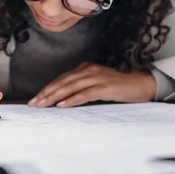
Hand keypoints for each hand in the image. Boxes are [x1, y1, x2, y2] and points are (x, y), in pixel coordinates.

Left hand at [28, 62, 156, 108]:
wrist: (140, 84)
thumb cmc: (118, 87)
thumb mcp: (97, 84)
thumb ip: (82, 87)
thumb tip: (63, 100)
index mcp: (85, 68)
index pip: (62, 79)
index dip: (47, 89)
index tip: (35, 99)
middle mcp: (89, 70)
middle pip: (63, 82)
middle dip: (46, 93)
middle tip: (34, 104)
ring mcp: (97, 77)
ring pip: (70, 87)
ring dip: (55, 97)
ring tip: (43, 105)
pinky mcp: (105, 87)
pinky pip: (85, 94)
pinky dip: (72, 100)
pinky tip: (62, 106)